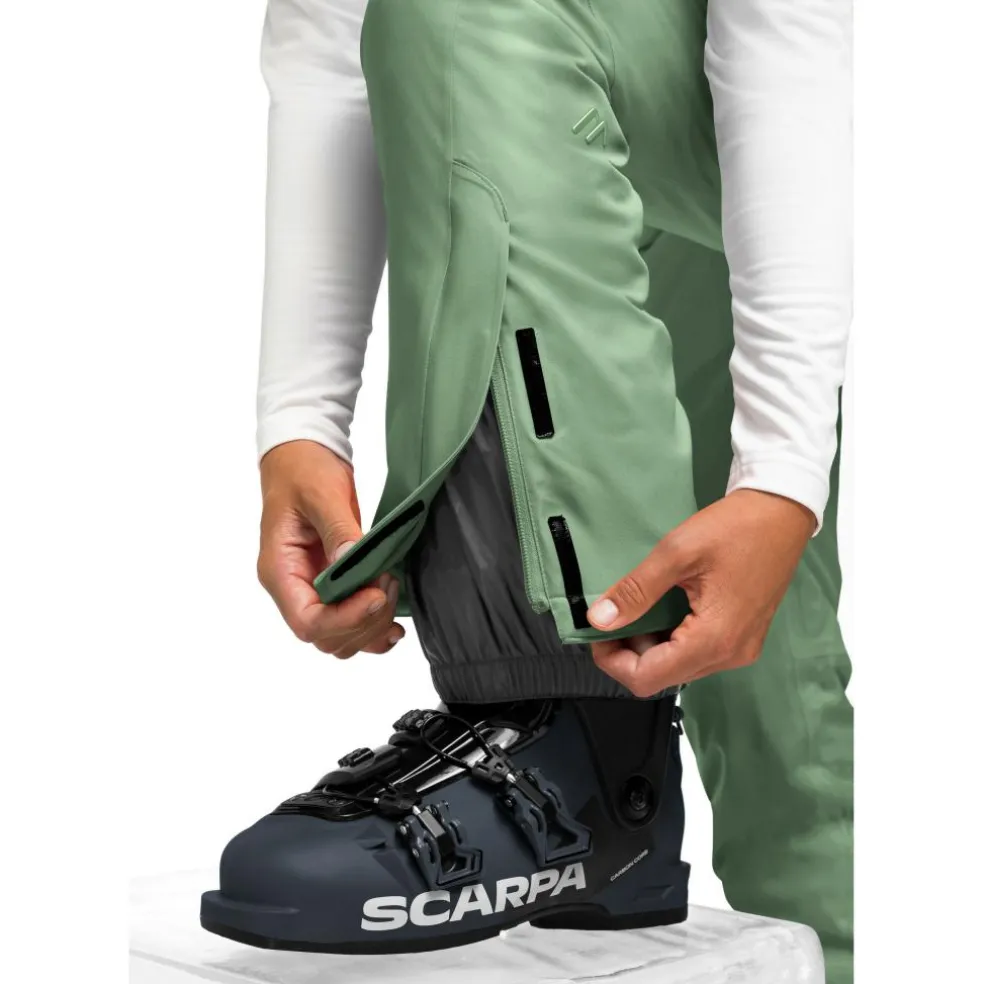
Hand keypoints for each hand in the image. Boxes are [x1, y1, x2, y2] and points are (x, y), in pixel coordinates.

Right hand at [257, 440, 404, 657]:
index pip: (308, 621)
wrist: (303, 456)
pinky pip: (351, 623)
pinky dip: (374, 628)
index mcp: (280, 569)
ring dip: (372, 624)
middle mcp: (293, 587)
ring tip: (391, 586)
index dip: (345, 618)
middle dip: (364, 620)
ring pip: (341, 637)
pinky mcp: (333, 586)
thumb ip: (337, 530)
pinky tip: (394, 623)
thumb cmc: (303, 470)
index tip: (376, 594)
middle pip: (327, 636)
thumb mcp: (320, 493)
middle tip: (388, 582)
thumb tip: (351, 561)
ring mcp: (312, 589)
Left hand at [586, 489, 814, 695]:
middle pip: (662, 677)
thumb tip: (598, 620)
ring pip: (678, 667)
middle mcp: (729, 655)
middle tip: (616, 613)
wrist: (781, 513)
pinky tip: (663, 609)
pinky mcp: (743, 639)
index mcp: (714, 640)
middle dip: (629, 651)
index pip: (648, 678)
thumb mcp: (676, 553)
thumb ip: (636, 591)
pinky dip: (672, 639)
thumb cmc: (733, 528)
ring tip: (639, 607)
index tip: (599, 630)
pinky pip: (697, 654)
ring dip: (650, 645)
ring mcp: (739, 650)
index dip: (613, 661)